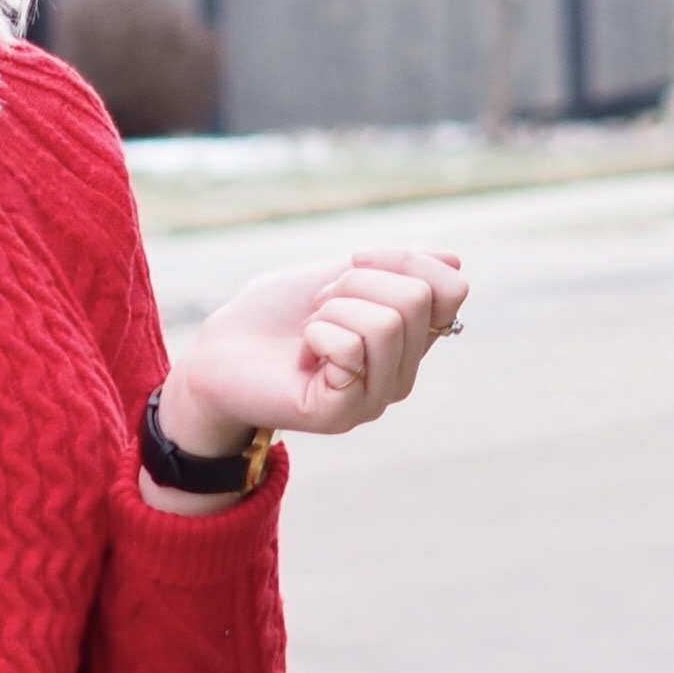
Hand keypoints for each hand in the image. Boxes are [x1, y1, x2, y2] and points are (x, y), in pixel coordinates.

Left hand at [154, 244, 468, 471]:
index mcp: (409, 341)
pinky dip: (317, 333)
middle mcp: (400, 375)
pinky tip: (302, 352)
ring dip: (334, 308)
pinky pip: (351, 348)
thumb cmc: (275, 316)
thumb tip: (454, 262)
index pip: (453, 288)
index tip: (354, 264)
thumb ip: (396, 269)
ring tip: (310, 328)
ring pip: (389, 322)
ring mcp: (374, 399)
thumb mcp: (341, 276)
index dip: (405, 259)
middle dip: (357, 282)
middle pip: (418, 299)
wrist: (219, 352)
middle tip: (321, 304)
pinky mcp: (341, 413)